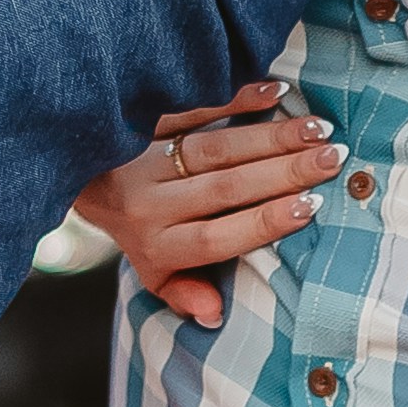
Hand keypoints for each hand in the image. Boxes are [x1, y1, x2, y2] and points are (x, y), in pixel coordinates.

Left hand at [72, 87, 335, 329]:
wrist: (74, 174)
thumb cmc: (136, 228)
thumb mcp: (152, 271)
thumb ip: (184, 293)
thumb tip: (215, 315)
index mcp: (155, 245)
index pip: (214, 238)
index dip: (262, 223)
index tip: (309, 207)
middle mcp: (147, 203)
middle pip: (223, 188)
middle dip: (283, 172)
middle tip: (332, 158)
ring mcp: (143, 158)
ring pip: (214, 148)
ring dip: (270, 136)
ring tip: (317, 129)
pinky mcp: (141, 119)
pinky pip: (190, 107)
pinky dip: (234, 97)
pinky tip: (276, 91)